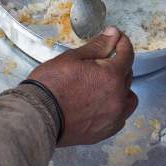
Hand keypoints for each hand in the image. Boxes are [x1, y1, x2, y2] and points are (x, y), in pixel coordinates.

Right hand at [28, 26, 137, 146]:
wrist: (38, 116)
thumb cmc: (51, 86)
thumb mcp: (72, 58)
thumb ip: (98, 46)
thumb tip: (113, 34)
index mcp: (111, 76)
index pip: (127, 54)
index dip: (123, 43)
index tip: (117, 39)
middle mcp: (118, 97)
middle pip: (126, 75)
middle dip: (117, 65)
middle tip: (100, 63)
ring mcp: (114, 117)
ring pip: (128, 98)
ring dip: (121, 89)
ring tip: (103, 86)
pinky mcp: (106, 131)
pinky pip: (120, 117)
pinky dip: (115, 108)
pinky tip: (100, 104)